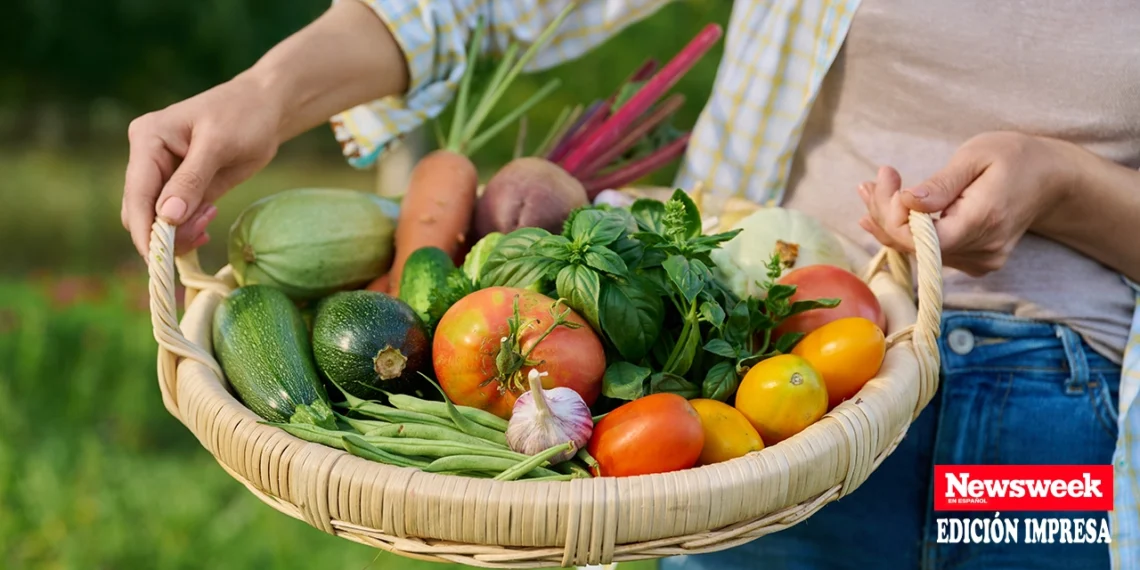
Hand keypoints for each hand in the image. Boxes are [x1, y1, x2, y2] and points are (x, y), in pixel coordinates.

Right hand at [122, 73, 282, 257]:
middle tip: (202, 233)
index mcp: (147, 139)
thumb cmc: (244, 115)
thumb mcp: (219, 145)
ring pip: (157, 219)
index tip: (157, 259)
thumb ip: (192, 180)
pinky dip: (189, 227)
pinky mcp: (182, 187)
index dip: (144, 229)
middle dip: (166, 232)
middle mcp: (148, 158)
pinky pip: (176, 218)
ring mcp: (164, 174)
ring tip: (211, 218)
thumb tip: (167, 217)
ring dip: (180, 231)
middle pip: (140, 211)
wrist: (265, 108)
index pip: (136, 193)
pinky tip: (209, 219)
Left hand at [857, 132, 1074, 276]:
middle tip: (872, 180)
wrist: (1051, 179)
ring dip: (889, 220)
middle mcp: (982, 250)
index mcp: (983, 221)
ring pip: (917, 250)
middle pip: (914, 246)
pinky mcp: (974, 263)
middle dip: (883, 213)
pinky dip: (906, 230)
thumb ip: (941, 185)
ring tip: (873, 187)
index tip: (886, 176)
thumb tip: (906, 202)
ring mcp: (979, 262)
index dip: (892, 214)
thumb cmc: (1014, 157)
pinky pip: (929, 252)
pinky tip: (890, 207)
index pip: (921, 240)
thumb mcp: (976, 157)